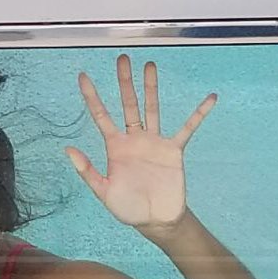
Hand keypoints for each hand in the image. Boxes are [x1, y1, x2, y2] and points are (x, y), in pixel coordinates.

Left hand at [65, 54, 215, 229]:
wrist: (155, 220)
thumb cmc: (128, 208)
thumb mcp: (103, 192)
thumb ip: (87, 171)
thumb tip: (67, 149)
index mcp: (115, 147)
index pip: (101, 116)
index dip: (92, 96)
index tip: (83, 76)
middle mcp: (134, 139)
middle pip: (128, 104)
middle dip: (124, 82)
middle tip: (122, 58)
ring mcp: (154, 142)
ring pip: (152, 108)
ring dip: (151, 88)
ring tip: (149, 65)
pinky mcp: (174, 150)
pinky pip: (187, 128)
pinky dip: (199, 114)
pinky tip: (210, 98)